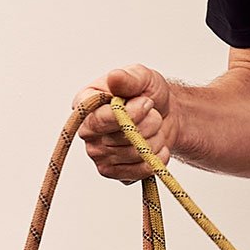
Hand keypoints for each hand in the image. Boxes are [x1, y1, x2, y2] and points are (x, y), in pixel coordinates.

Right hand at [73, 64, 175, 182]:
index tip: (147, 102)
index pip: (99, 119)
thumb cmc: (147, 93)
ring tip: (155, 128)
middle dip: (148, 124)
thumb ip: (128, 78)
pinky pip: (137, 172)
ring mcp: (98, 155)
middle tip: (153, 113)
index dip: (129, 114)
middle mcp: (87, 131)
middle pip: (120, 138)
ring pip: (133, 154)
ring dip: (154, 140)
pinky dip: (155, 159)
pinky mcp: (113, 172)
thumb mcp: (142, 77)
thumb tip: (114, 77)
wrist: (164, 114)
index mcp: (85, 104)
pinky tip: (157, 147)